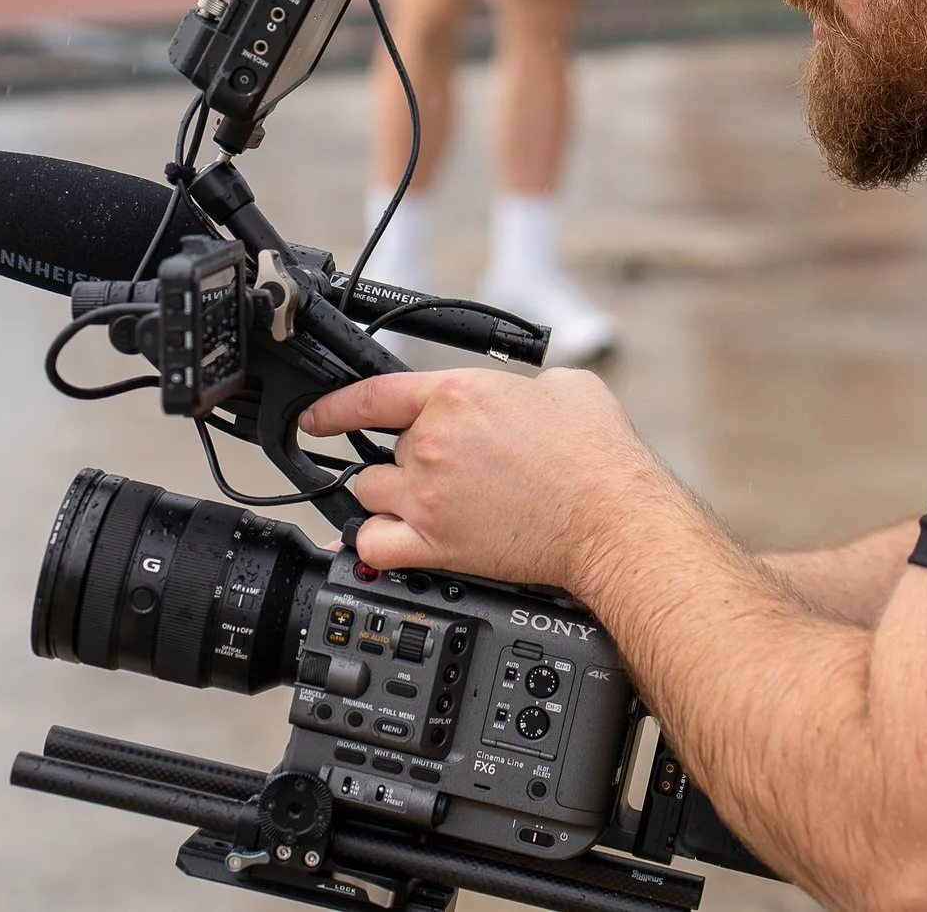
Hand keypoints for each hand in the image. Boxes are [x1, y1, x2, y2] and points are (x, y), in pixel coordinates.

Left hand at [301, 368, 672, 593]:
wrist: (610, 517)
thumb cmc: (596, 456)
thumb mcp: (564, 385)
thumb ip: (524, 382)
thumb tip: (520, 392)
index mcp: (456, 395)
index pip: (371, 393)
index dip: (334, 405)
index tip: (317, 415)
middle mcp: (431, 442)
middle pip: (381, 449)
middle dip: (407, 458)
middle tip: (446, 471)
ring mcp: (427, 495)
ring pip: (368, 491)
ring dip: (387, 494)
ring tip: (420, 502)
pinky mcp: (434, 543)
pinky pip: (373, 544)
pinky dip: (374, 542)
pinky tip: (392, 539)